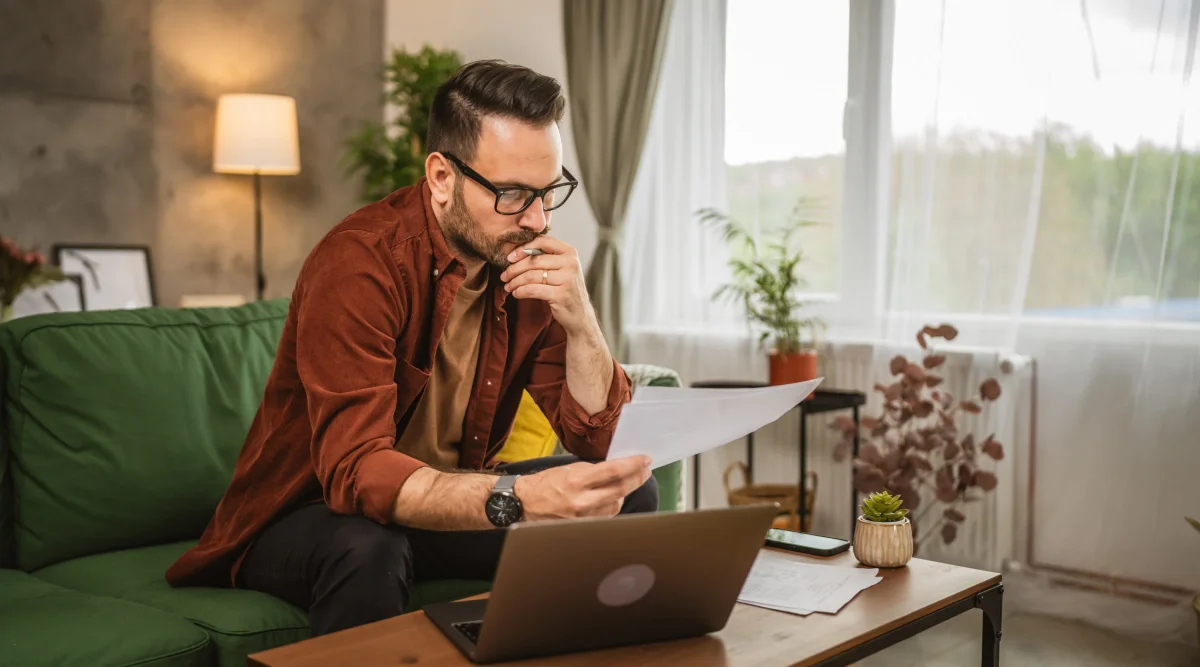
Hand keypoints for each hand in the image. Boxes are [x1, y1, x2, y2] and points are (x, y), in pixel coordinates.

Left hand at [500, 237, 595, 335]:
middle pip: (534, 260)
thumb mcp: (561, 268)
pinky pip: (532, 290)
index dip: (523, 248)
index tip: (510, 257)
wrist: (579, 314)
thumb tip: (516, 253)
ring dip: (515, 282)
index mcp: (570, 252)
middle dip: (514, 268)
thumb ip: (546, 258)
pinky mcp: (560, 295)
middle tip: (504, 275)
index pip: (542, 242)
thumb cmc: (565, 288)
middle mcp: (570, 263)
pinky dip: (520, 291)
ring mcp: (567, 279)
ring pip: (531, 276)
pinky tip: (516, 293)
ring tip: (508, 286)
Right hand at [513, 456, 652, 520]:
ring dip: (624, 493)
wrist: (522, 505)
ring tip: (626, 483)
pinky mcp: (583, 527)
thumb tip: (616, 468)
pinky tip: (611, 499)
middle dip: (637, 478)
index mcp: (577, 481)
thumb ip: (592, 470)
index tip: (645, 460)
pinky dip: (612, 505)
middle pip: (621, 489)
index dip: (633, 465)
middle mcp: (583, 501)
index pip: (614, 471)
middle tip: (645, 470)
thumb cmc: (543, 484)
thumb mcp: (567, 469)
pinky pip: (606, 515)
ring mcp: (584, 517)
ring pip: (617, 504)